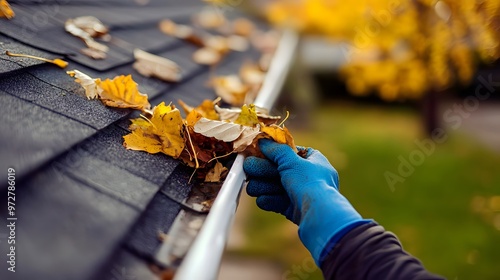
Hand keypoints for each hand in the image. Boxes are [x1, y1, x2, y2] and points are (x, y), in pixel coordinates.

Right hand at [243, 139, 369, 264]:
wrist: (319, 216)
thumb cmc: (310, 184)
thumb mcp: (292, 161)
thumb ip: (276, 150)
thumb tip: (263, 141)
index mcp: (313, 160)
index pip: (289, 152)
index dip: (272, 152)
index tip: (256, 152)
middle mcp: (308, 176)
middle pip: (279, 170)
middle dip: (263, 170)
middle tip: (248, 168)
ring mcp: (301, 193)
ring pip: (276, 186)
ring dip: (263, 186)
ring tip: (253, 187)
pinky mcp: (293, 209)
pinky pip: (277, 201)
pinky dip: (269, 200)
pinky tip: (263, 199)